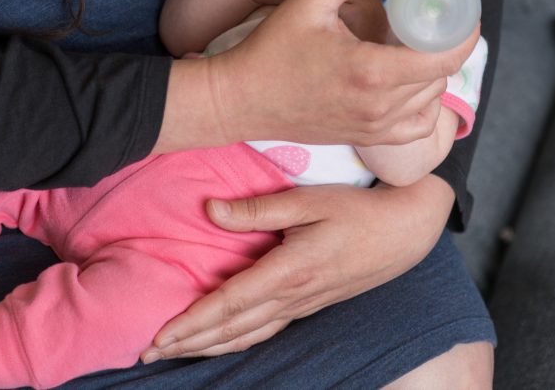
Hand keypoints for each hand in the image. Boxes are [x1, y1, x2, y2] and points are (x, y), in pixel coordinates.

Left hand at [141, 175, 453, 360]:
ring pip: (247, 336)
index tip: (159, 336)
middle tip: (148, 353)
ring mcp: (302, 305)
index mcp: (288, 272)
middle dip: (188, 344)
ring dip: (207, 347)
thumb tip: (208, 209)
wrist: (406, 229)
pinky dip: (235, 342)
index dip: (191, 323)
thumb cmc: (357, 209)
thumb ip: (256, 210)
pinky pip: (264, 331)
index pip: (228, 304)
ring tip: (173, 354)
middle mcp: (293, 297)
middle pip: (231, 329)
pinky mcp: (308, 304)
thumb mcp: (308, 201)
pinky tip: (218, 344)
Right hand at [208, 0, 477, 147]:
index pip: (445, 58)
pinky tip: (406, 82)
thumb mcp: (309, 1)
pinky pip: (414, 127)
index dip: (466, 33)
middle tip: (433, 20)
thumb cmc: (269, 50)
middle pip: (441, 76)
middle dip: (444, 46)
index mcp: (371, 72)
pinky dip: (421, 105)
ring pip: (430, 101)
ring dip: (432, 74)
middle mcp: (379, 107)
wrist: (238, 99)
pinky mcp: (364, 138)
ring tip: (416, 47)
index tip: (464, 12)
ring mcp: (373, 128)